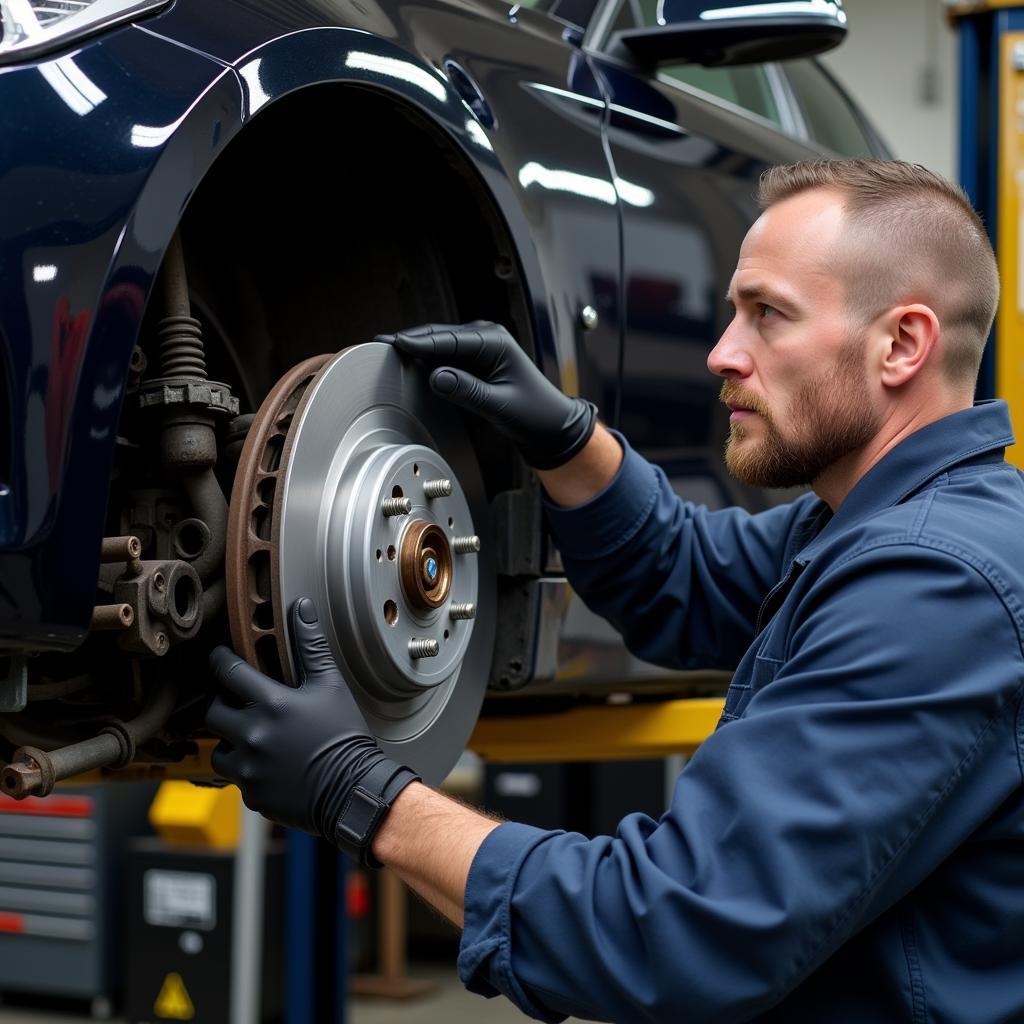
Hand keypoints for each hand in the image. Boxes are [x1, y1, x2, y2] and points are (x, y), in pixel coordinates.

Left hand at [206, 598, 418, 864]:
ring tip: (252, 736)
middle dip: (223, 703)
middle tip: (237, 701)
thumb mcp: (330, 686)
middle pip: (214, 713)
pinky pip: (237, 779)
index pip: (228, 672)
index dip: (220, 660)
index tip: (220, 656)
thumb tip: (301, 609)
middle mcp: (252, 736)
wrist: (354, 791)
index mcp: (270, 705)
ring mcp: (249, 770)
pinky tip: (270, 764)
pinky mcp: (252, 796)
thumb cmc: (344, 737)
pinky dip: (248, 770)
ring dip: (230, 741)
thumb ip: (310, 646)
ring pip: (219, 750)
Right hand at [376, 321, 596, 469]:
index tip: (393, 344)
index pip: (448, 339)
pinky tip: (408, 361)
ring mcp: (480, 346)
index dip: (417, 342)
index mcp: (494, 341)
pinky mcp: (475, 358)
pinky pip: (445, 353)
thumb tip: (436, 377)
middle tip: (379, 345)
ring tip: (386, 351)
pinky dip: (426, 356)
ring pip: (439, 343)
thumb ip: (467, 391)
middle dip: (409, 340)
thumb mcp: (499, 405)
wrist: (550, 423)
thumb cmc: (534, 412)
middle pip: (438, 336)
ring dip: (415, 347)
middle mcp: (486, 337)